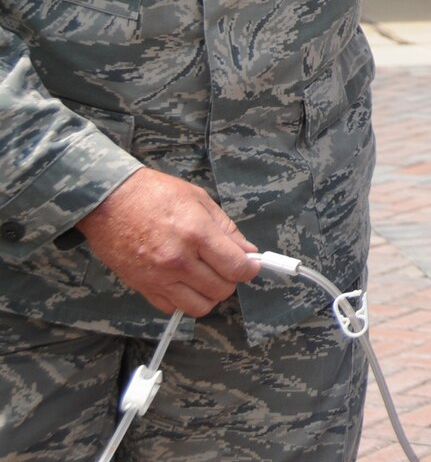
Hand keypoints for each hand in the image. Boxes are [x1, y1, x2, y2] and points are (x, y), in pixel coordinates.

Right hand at [75, 168, 259, 315]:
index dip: (249, 269)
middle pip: (221, 290)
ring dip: (208, 295)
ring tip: (206, 277)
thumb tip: (247, 251)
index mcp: (197, 234)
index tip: (250, 265)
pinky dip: (183, 300)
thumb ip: (226, 229)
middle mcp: (179, 260)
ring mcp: (158, 277)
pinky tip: (183, 282)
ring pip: (199, 306)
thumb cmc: (155, 193)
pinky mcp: (142, 287)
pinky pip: (172, 307)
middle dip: (230, 280)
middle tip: (226, 267)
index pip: (236, 267)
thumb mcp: (199, 200)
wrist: (108, 201)